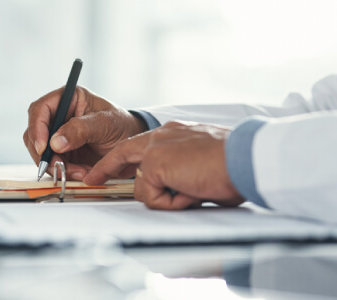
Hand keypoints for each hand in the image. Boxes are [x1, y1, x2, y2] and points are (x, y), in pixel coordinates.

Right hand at [24, 86, 146, 179]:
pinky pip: (53, 164)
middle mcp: (59, 115)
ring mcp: (58, 135)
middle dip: (45, 153)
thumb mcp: (105, 123)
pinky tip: (81, 173)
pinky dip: (64, 172)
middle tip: (60, 166)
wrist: (131, 145)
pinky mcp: (62, 152)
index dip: (37, 128)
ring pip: (41, 152)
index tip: (44, 147)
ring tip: (80, 172)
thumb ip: (81, 130)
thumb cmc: (122, 125)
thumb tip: (55, 142)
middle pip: (35, 133)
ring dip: (56, 166)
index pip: (40, 109)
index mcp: (68, 98)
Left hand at [83, 121, 244, 209]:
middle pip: (123, 153)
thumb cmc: (236, 163)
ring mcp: (156, 148)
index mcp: (177, 133)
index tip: (111, 166)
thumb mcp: (204, 165)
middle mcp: (164, 135)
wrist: (244, 158)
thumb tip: (180, 190)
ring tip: (194, 191)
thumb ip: (185, 172)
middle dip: (105, 168)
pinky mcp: (154, 164)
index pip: (143, 144)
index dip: (126, 157)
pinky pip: (152, 198)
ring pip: (142, 186)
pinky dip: (171, 203)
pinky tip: (191, 192)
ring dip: (166, 198)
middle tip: (92, 179)